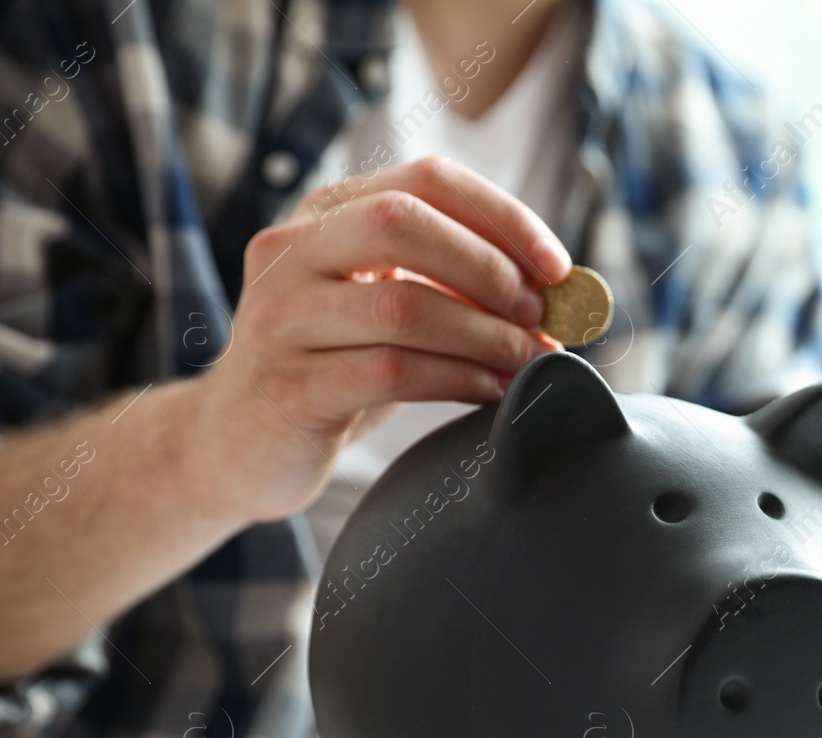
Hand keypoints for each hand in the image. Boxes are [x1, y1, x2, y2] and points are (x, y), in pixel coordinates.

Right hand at [183, 156, 569, 523]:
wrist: (236, 447)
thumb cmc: (334, 371)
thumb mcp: (386, 309)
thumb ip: (451, 286)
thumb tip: (560, 293)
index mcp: (324, 215)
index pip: (424, 180)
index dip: (503, 216)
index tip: (558, 267)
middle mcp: (290, 251)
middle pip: (403, 222)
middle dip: (489, 267)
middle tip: (538, 315)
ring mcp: (281, 318)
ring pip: (402, 305)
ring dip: (486, 335)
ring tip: (528, 360)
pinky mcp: (289, 386)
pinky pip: (391, 372)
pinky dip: (459, 379)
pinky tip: (491, 392)